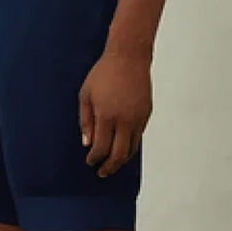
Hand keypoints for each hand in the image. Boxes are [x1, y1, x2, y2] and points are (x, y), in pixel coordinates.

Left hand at [79, 49, 150, 177]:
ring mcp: (138, 118)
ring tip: (113, 164)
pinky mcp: (146, 114)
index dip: (94, 158)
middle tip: (102, 172)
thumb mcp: (85, 95)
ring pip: (131, 149)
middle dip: (109, 167)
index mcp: (106, 116)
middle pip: (118, 154)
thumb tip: (86, 142)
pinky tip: (123, 147)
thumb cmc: (103, 73)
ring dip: (121, 160)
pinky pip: (138, 137)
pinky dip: (130, 147)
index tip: (90, 161)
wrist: (129, 58)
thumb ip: (85, 120)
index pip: (101, 147)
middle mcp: (124, 120)